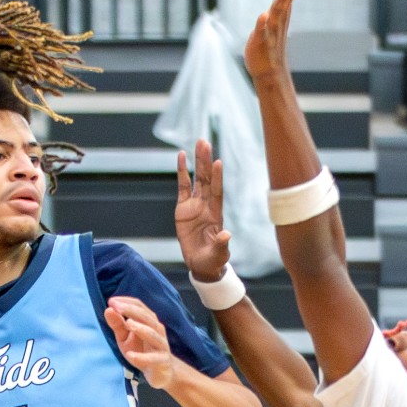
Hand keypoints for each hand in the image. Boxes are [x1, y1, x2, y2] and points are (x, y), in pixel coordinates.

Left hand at [104, 295, 181, 389]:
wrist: (160, 372)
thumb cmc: (141, 351)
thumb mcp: (125, 337)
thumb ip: (118, 324)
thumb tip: (108, 309)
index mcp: (149, 321)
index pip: (140, 306)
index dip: (126, 302)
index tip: (111, 301)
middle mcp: (157, 330)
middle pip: (147, 317)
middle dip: (132, 310)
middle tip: (116, 307)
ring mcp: (161, 346)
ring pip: (153, 334)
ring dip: (141, 329)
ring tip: (128, 323)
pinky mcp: (162, 361)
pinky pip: (154, 358)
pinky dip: (142, 357)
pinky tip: (130, 355)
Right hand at [174, 140, 232, 280]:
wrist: (201, 264)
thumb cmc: (213, 260)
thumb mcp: (218, 254)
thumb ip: (221, 244)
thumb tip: (226, 235)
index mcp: (215, 214)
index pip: (217, 192)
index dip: (217, 178)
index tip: (218, 162)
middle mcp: (206, 205)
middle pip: (207, 179)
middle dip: (206, 161)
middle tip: (205, 142)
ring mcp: (195, 205)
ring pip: (196, 178)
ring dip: (197, 161)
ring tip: (198, 143)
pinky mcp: (183, 207)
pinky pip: (182, 186)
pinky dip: (181, 171)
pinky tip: (181, 156)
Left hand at [244, 0, 302, 82]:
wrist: (269, 71)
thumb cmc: (271, 42)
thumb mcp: (278, 16)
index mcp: (281, 7)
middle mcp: (280, 15)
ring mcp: (272, 28)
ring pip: (279, 11)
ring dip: (284, 0)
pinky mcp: (262, 41)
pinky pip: (263, 31)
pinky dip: (263, 23)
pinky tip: (263, 15)